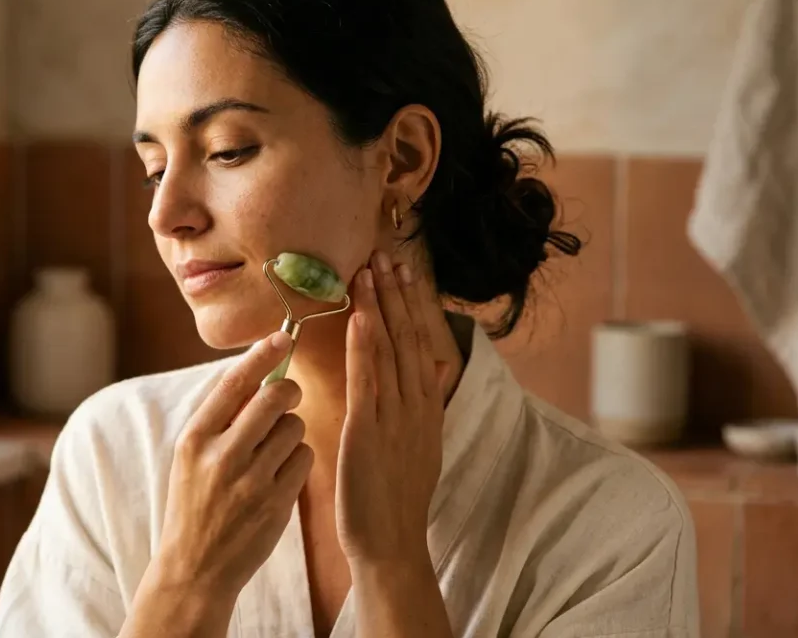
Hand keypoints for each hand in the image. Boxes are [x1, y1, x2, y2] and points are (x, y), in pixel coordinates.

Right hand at [145, 331, 314, 605]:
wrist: (195, 568)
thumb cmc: (194, 504)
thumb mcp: (189, 458)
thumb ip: (218, 418)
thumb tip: (249, 369)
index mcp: (195, 439)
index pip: (233, 382)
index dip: (262, 354)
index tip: (282, 337)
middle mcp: (222, 456)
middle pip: (274, 398)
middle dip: (288, 391)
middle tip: (287, 396)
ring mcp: (251, 481)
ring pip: (294, 427)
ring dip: (291, 430)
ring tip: (274, 449)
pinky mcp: (276, 503)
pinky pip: (304, 458)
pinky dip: (299, 459)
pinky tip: (282, 473)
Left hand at [337, 250, 448, 565]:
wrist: (392, 545)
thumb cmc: (396, 499)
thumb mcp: (419, 445)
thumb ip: (426, 404)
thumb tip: (439, 368)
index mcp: (426, 408)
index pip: (421, 343)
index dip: (412, 304)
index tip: (404, 270)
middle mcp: (416, 407)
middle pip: (409, 338)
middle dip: (397, 294)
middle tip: (387, 253)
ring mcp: (394, 418)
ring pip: (390, 351)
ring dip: (379, 307)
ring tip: (370, 269)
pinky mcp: (368, 432)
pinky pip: (368, 382)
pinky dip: (364, 347)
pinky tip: (358, 317)